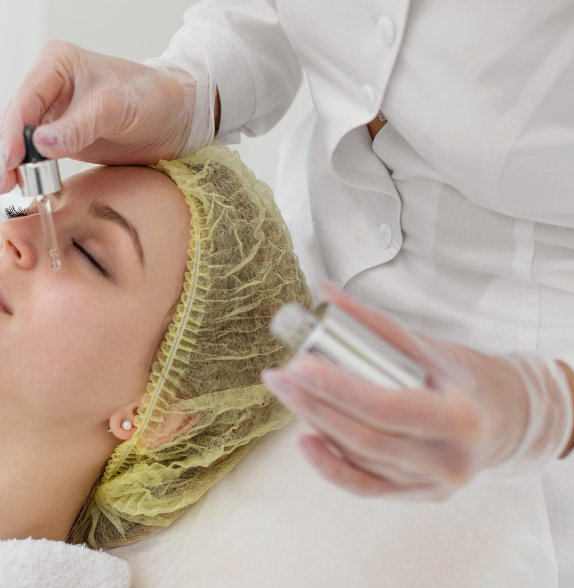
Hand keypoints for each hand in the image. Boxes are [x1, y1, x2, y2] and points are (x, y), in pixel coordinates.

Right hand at [0, 40, 213, 193]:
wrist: (173, 116)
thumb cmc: (151, 98)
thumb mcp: (116, 109)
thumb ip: (78, 127)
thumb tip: (40, 144)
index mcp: (56, 63)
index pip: (25, 99)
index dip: (13, 131)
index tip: (10, 160)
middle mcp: (46, 84)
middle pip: (12, 119)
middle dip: (3, 152)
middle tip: (2, 183)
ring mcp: (48, 110)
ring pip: (10, 135)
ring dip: (3, 162)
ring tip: (2, 186)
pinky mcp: (53, 133)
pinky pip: (23, 147)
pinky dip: (10, 162)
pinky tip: (2, 175)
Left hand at [261, 281, 573, 500]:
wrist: (506, 420)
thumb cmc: (468, 380)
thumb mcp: (434, 348)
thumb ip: (378, 325)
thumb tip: (326, 294)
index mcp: (459, 418)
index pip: (387, 407)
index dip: (338, 387)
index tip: (300, 365)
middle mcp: (447, 459)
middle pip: (364, 437)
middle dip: (314, 405)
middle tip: (280, 376)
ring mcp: (431, 484)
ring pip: (359, 458)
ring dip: (315, 424)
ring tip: (287, 392)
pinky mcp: (414, 494)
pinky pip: (363, 485)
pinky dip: (328, 465)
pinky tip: (304, 439)